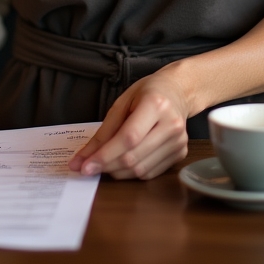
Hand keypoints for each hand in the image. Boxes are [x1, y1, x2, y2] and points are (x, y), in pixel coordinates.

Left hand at [68, 68, 190, 180]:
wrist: (177, 90)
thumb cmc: (147, 92)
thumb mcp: (122, 102)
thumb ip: (103, 132)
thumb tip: (82, 158)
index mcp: (156, 104)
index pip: (128, 137)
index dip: (105, 155)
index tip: (84, 166)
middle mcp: (171, 124)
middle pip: (134, 157)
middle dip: (107, 166)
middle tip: (88, 168)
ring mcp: (179, 141)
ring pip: (141, 170)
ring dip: (117, 172)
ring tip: (104, 165)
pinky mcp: (180, 153)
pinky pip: (150, 173)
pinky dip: (131, 173)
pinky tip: (122, 164)